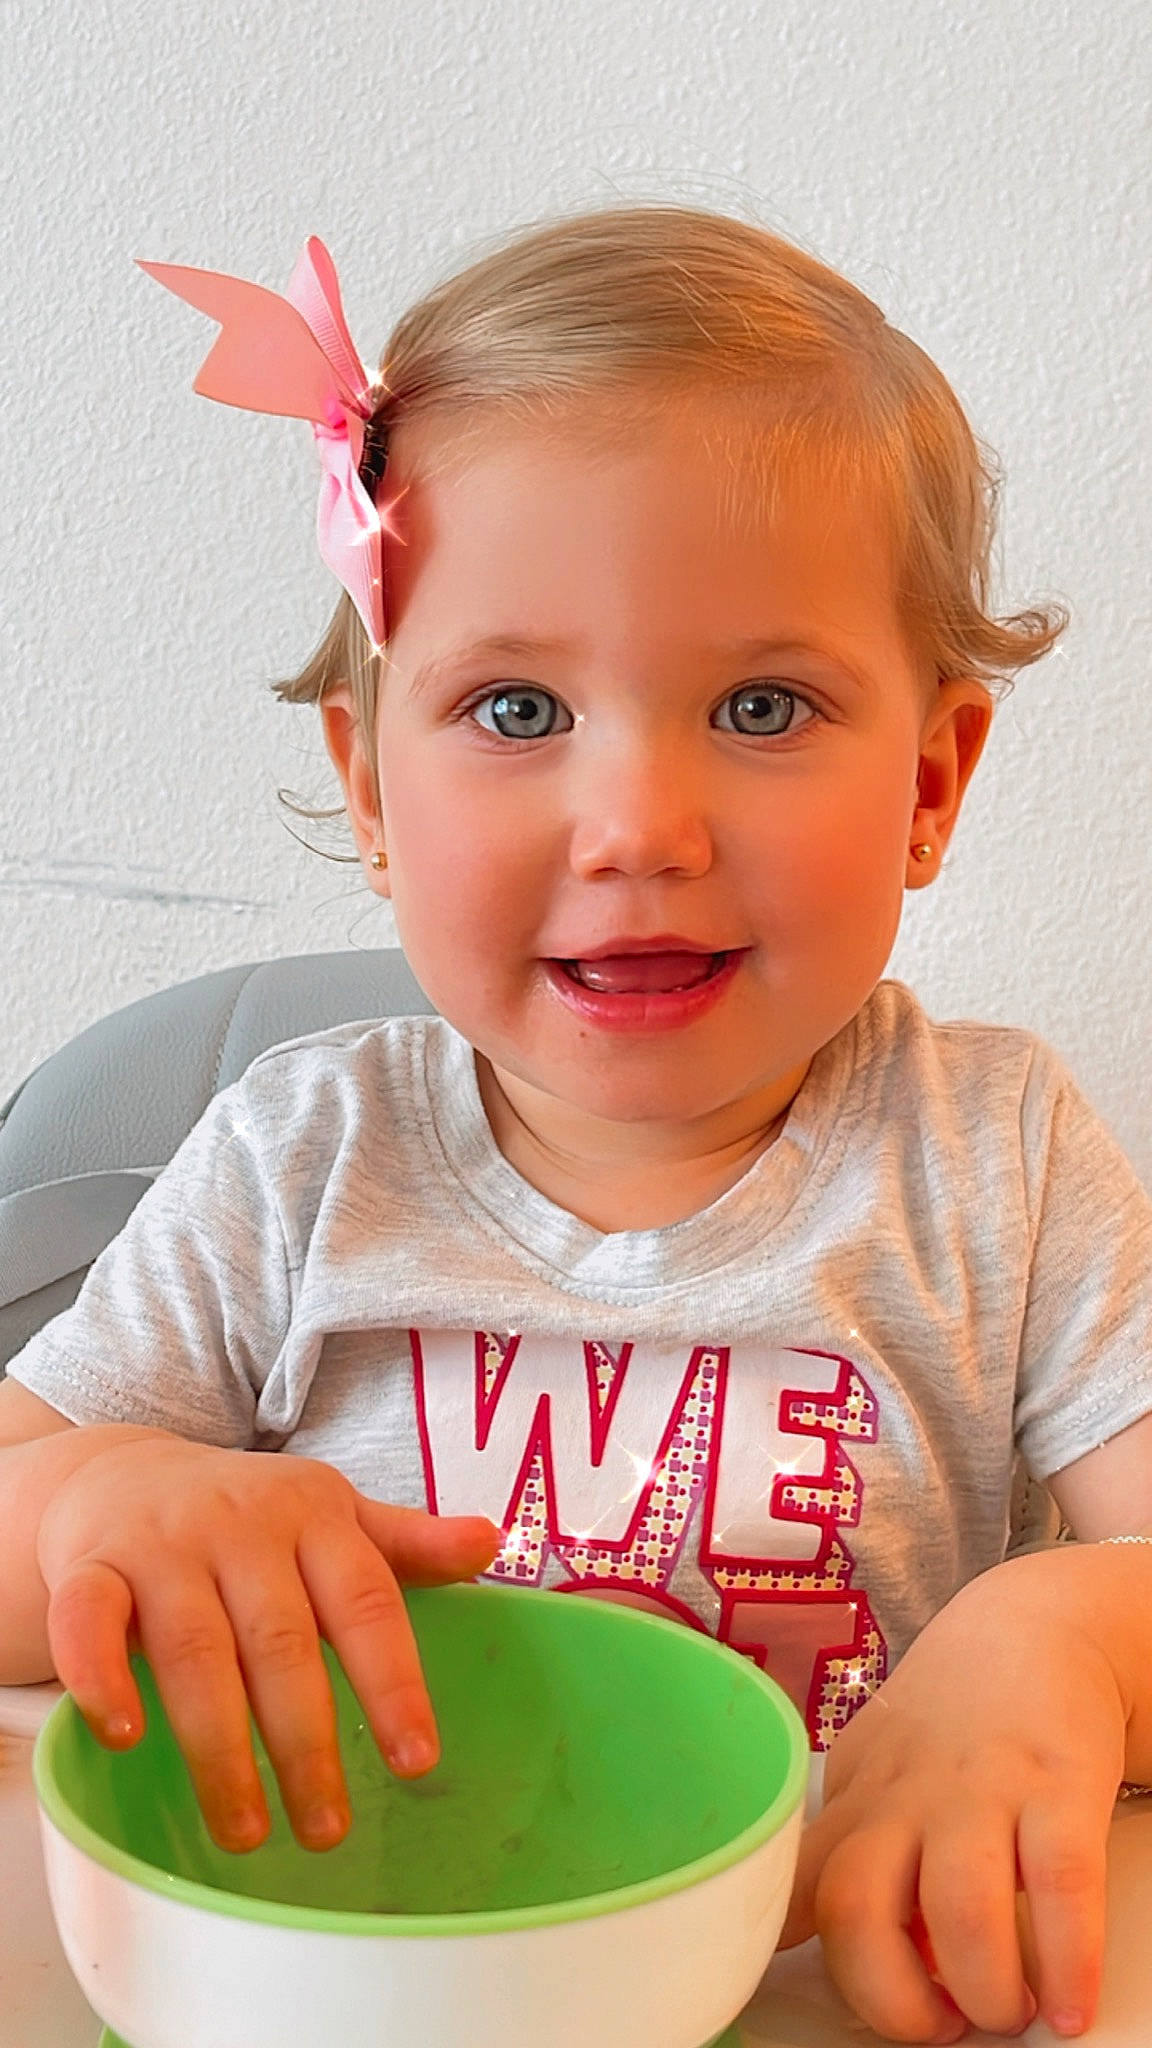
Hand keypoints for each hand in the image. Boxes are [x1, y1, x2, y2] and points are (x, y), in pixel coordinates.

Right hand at [37, 1437, 499, 1853]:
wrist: (122, 1475)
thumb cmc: (247, 1517)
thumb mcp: (333, 1518)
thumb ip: (406, 1546)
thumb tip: (494, 1539)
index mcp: (314, 1516)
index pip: (365, 1601)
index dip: (392, 1681)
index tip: (416, 1760)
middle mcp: (241, 1527)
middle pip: (280, 1641)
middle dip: (304, 1743)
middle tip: (327, 1831)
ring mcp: (163, 1546)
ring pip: (193, 1649)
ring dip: (218, 1746)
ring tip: (244, 1829)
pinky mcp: (91, 1567)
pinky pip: (88, 1621)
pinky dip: (101, 1676)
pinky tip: (123, 1734)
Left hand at [778, 1555, 1127, 2041]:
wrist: (1037, 1624)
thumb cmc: (953, 1717)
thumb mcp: (881, 1770)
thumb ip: (856, 1849)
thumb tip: (846, 1952)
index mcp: (854, 1800)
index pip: (786, 1879)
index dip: (780, 1950)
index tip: (817, 1998)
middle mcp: (906, 1794)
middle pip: (854, 1904)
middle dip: (887, 1994)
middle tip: (936, 2026)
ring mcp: (982, 1786)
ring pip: (956, 1905)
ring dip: (982, 1987)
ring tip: (1008, 2012)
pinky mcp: (1059, 1782)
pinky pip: (1059, 1882)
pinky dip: (1066, 1959)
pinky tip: (1069, 2003)